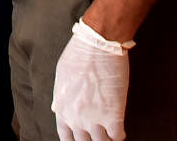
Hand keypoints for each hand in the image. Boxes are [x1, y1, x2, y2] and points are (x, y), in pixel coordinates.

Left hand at [51, 25, 129, 140]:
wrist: (97, 44)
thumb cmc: (78, 55)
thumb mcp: (61, 77)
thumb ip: (60, 97)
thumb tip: (57, 110)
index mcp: (62, 108)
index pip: (65, 137)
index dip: (75, 139)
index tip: (83, 137)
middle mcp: (76, 118)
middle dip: (92, 139)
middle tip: (99, 133)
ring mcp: (94, 119)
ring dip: (107, 137)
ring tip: (110, 130)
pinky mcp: (113, 115)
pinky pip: (118, 136)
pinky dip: (119, 134)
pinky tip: (120, 126)